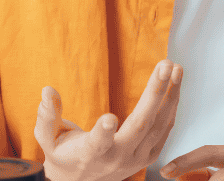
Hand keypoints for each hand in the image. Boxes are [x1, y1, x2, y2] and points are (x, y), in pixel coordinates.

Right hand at [34, 59, 183, 180]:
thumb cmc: (64, 155)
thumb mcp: (48, 139)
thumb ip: (47, 117)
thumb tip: (47, 91)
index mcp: (90, 154)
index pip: (97, 144)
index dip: (103, 133)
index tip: (109, 118)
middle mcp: (117, 157)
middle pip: (139, 126)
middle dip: (154, 94)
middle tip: (165, 66)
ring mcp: (136, 158)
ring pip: (158, 126)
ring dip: (169, 95)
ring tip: (176, 68)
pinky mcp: (148, 155)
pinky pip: (165, 129)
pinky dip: (172, 105)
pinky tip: (176, 83)